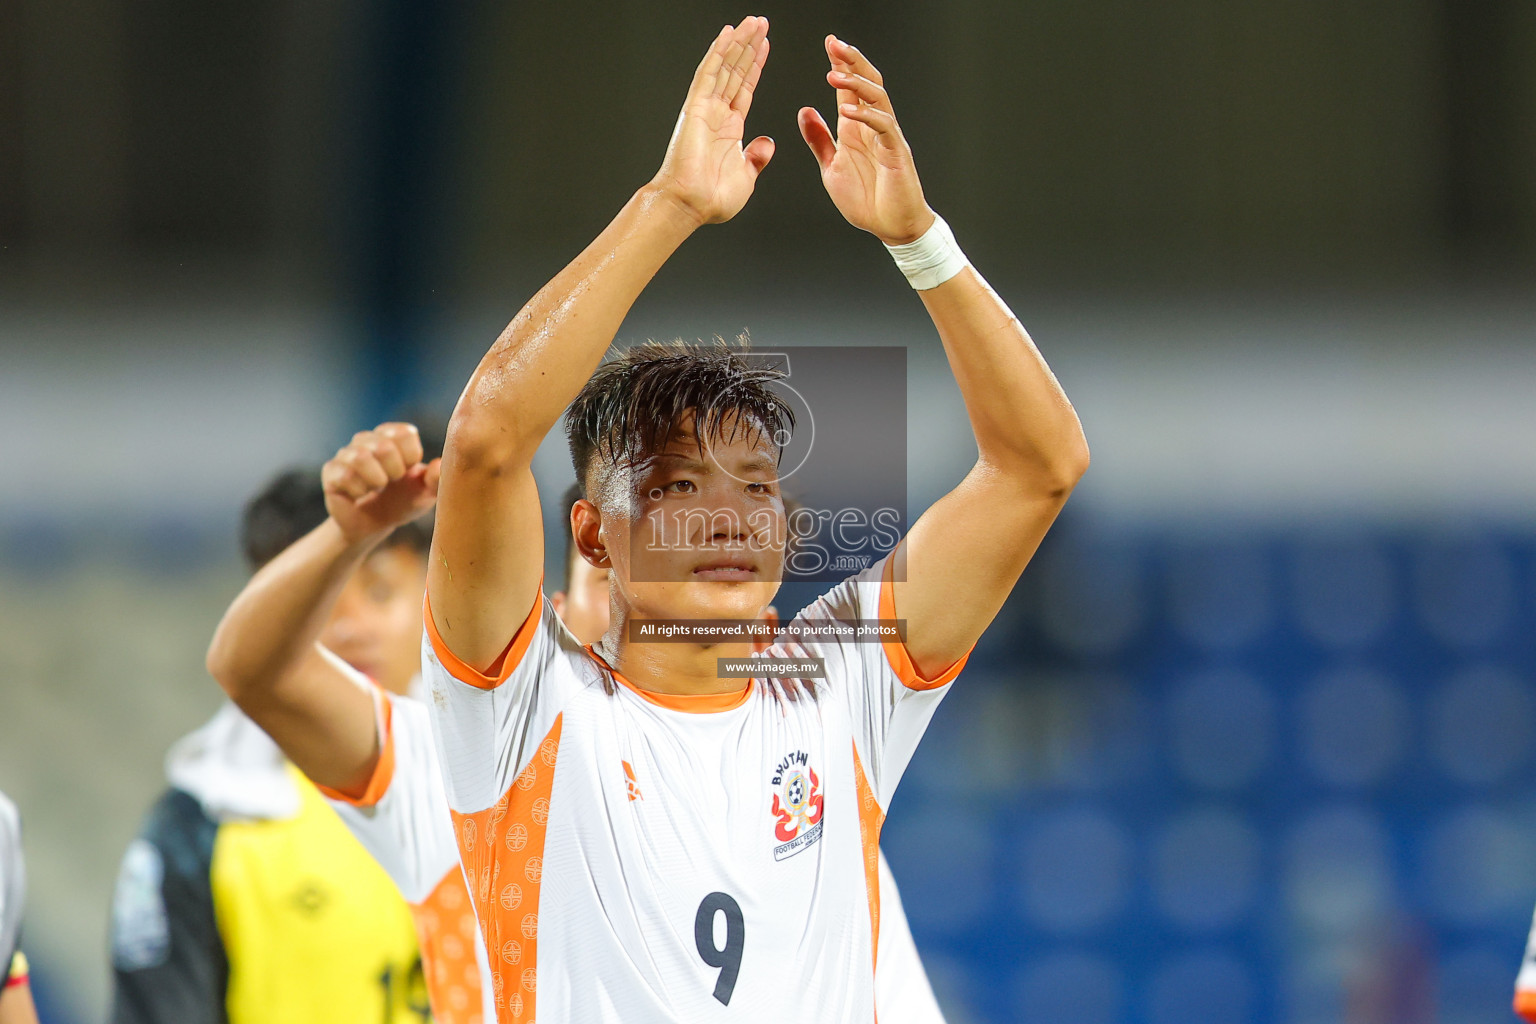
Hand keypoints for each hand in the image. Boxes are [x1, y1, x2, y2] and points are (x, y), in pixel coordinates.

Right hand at [322, 423, 440, 544]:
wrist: (375, 524)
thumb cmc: (403, 501)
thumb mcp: (426, 492)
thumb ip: (436, 479)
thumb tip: (440, 465)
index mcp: (392, 436)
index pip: (404, 433)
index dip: (411, 458)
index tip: (408, 471)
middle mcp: (367, 439)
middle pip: (383, 445)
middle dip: (395, 472)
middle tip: (392, 482)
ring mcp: (346, 454)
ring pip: (360, 458)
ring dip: (376, 481)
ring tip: (377, 488)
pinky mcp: (331, 471)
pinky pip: (345, 476)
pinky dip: (359, 492)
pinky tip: (361, 496)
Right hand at [650, 16, 775, 225]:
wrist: (691, 205)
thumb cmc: (712, 198)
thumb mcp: (746, 176)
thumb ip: (756, 157)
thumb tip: (767, 143)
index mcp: (729, 128)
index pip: (745, 87)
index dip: (755, 65)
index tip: (765, 46)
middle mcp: (717, 114)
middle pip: (736, 70)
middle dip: (749, 46)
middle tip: (760, 22)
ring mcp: (705, 108)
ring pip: (724, 66)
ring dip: (738, 42)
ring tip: (752, 21)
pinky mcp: (696, 107)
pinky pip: (709, 73)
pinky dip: (718, 52)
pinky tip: (728, 33)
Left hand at [797, 36, 933, 244]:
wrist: (891, 227)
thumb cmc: (866, 201)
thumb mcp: (832, 168)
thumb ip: (820, 140)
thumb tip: (805, 111)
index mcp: (856, 129)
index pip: (850, 88)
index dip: (842, 64)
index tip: (830, 43)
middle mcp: (873, 127)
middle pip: (867, 83)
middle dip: (852, 61)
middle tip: (835, 44)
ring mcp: (887, 137)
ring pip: (877, 98)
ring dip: (855, 84)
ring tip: (834, 74)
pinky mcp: (896, 151)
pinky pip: (883, 126)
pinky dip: (865, 116)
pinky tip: (846, 110)